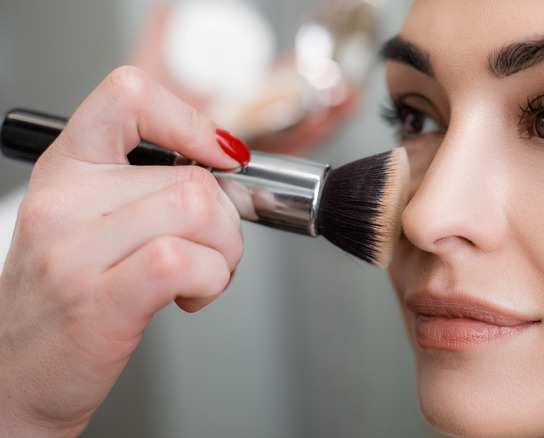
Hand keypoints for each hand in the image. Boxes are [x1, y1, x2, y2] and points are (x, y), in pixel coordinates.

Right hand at [0, 66, 243, 435]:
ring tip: (201, 275)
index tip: (220, 155)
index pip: (128, 95)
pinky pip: (185, 260)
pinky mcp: (99, 301)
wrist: (17, 376)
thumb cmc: (66, 301)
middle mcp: (64, 201)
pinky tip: (191, 296)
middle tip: (210, 251)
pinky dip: (213, 280)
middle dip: (228, 221)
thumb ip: (149, 187)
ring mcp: (75, 251)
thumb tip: (226, 167)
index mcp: (66, 169)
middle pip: (194, 176)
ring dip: (225, 251)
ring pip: (198, 209)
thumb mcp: (91, 222)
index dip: (191, 120)